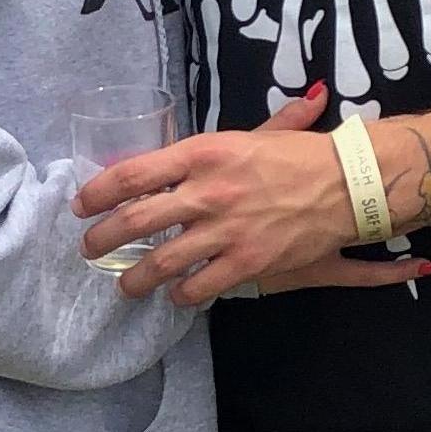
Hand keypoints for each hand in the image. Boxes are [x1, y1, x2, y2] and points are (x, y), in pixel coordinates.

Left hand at [74, 82, 428, 304]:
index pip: (132, 173)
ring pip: (160, 262)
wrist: (348, 183)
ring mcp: (226, 230)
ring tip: (126, 286)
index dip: (98, 192)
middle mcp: (207, 191)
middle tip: (90, 249)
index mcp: (203, 152)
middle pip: (135, 220)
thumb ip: (209, 146)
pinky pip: (198, 286)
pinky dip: (181, 294)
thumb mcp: (251, 136)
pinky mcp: (247, 262)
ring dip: (135, 278)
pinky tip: (177, 295)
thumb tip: (170, 146)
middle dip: (102, 240)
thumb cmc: (301, 156)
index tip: (82, 205)